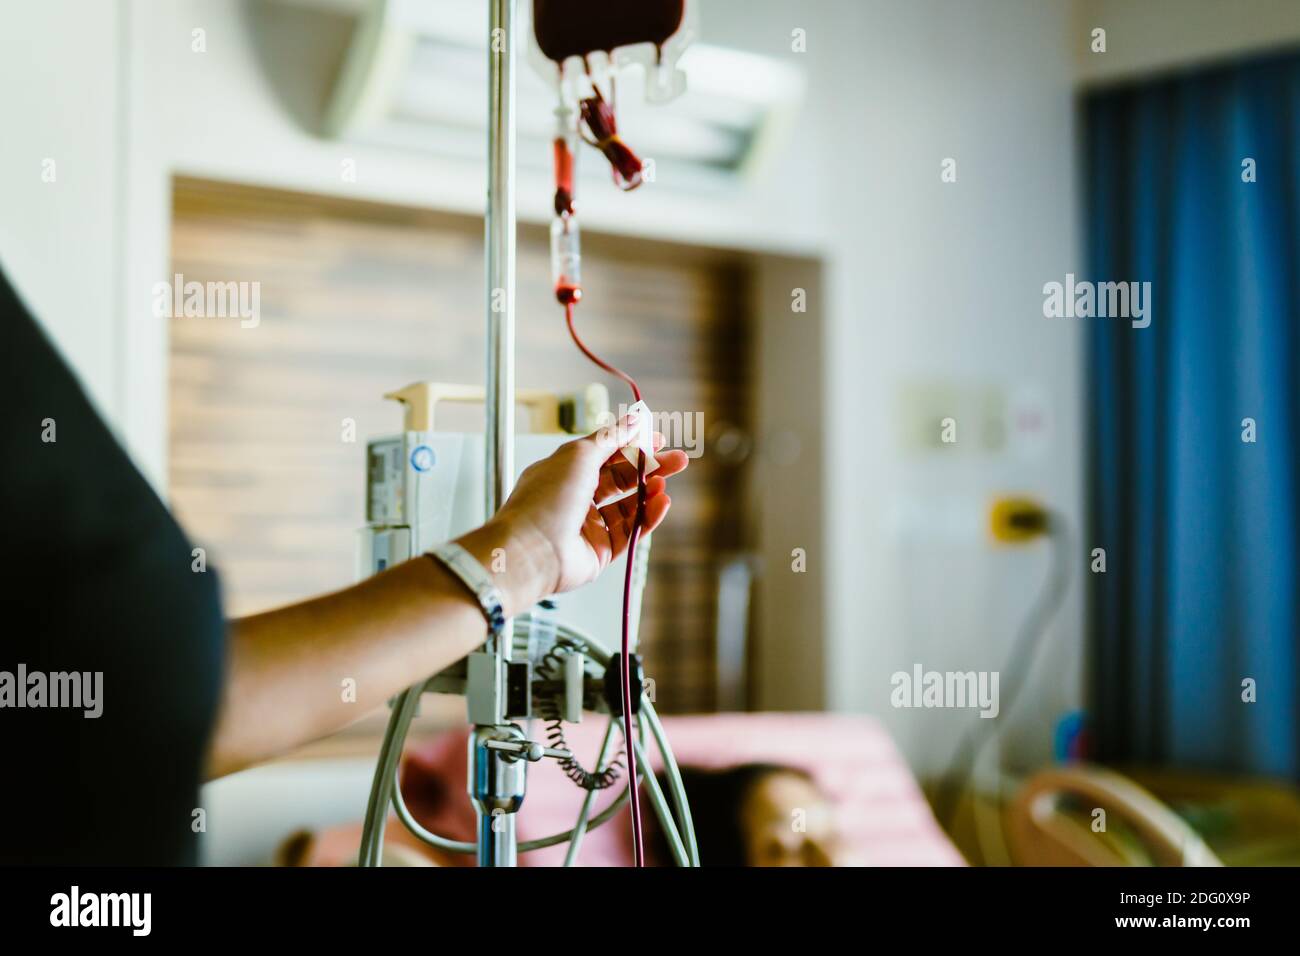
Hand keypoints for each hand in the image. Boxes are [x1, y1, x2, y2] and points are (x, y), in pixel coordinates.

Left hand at [456, 414, 688, 614]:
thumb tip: (634, 419)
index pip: (606, 454)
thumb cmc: (544, 501)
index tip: (658, 438)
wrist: (532, 551)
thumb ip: (611, 438)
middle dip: (650, 468)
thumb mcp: (580, 455)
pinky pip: (631, 531)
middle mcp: (576, 497)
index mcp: (566, 471)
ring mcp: (588, 525)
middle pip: (621, 479)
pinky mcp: (600, 550)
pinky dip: (648, 517)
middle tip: (678, 460)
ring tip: (665, 483)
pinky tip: (661, 504)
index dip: (632, 444)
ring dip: (649, 492)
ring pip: (628, 506)